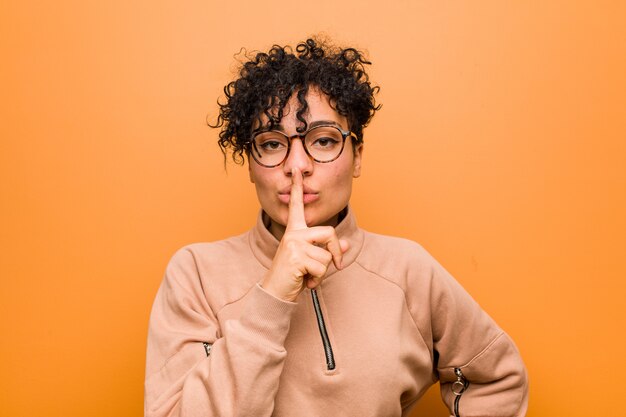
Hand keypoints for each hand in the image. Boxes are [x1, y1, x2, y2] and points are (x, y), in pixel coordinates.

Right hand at [261, 168, 348, 301]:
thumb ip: (328, 251)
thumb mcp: (313, 261)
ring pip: (327, 256)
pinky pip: (322, 268)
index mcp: (294, 231)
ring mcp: (293, 244)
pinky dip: (318, 279)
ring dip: (323, 272)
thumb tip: (347, 244)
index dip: (297, 188)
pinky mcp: (296, 257)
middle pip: (329, 233)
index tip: (296, 170)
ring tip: (308, 276)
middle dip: (336, 252)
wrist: (275, 293)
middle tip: (334, 267)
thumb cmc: (293, 276)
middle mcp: (293, 233)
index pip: (296, 206)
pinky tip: (305, 281)